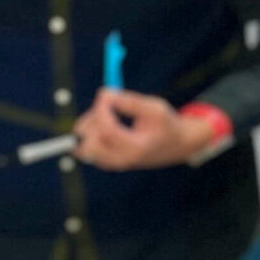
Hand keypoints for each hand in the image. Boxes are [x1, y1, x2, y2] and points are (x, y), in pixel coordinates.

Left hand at [73, 91, 216, 170]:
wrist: (176, 146)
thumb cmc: (166, 124)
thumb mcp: (155, 108)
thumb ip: (130, 102)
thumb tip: (103, 95)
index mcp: (137, 148)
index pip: (107, 131)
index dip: (101, 110)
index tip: (106, 95)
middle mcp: (122, 160)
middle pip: (90, 143)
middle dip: (93, 120)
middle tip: (107, 106)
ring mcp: (113, 164)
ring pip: (83, 147)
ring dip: (89, 127)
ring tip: (108, 114)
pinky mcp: (107, 163)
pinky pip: (85, 149)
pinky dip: (90, 134)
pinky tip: (105, 124)